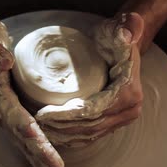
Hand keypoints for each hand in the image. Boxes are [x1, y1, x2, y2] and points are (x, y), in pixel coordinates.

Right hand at [0, 16, 68, 166]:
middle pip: (26, 144)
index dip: (39, 144)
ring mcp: (10, 115)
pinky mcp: (17, 112)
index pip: (21, 125)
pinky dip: (43, 154)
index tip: (54, 161)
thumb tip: (5, 63)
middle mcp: (4, 112)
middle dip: (43, 166)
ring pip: (29, 146)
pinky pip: (32, 137)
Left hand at [35, 13, 144, 145]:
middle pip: (90, 126)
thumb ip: (127, 28)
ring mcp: (122, 119)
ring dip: (63, 135)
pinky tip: (53, 135)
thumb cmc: (117, 38)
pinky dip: (71, 137)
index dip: (67, 116)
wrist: (124, 48)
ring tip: (40, 130)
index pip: (93, 111)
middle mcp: (129, 111)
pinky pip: (91, 135)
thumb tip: (127, 31)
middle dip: (61, 128)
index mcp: (130, 94)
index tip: (44, 113)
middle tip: (36, 123)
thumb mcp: (121, 30)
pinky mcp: (114, 123)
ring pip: (89, 134)